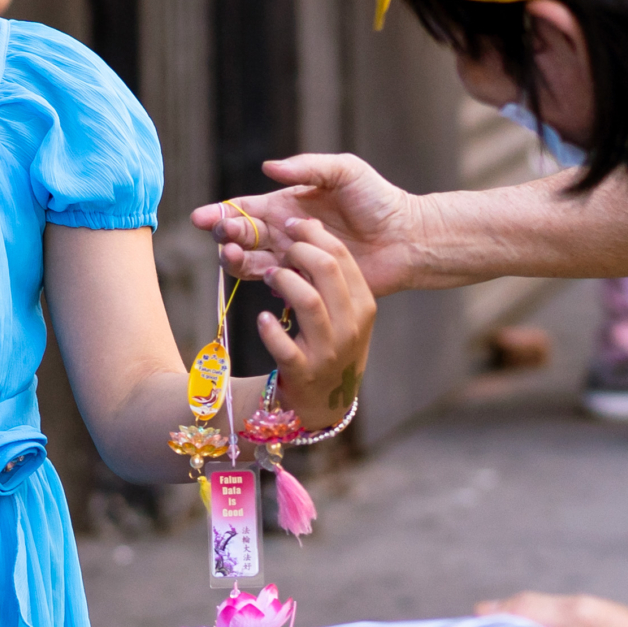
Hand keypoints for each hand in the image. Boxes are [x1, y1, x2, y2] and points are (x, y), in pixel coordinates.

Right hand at [192, 154, 426, 295]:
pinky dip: (265, 281)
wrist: (406, 237)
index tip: (201, 217)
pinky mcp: (308, 283)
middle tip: (224, 236)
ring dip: (237, 260)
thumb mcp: (345, 171)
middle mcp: (285, 232)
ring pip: (253, 262)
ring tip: (236, 256)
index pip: (244, 209)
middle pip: (242, 237)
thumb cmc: (379, 201)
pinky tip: (267, 275)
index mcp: (288, 204)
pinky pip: (278, 284)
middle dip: (226, 236)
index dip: (220, 212)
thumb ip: (307, 168)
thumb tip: (268, 168)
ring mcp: (295, 259)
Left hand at [249, 218, 376, 430]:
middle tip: (280, 251)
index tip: (293, 225)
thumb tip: (311, 224)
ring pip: (307, 301)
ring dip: (284, 281)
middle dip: (298, 251)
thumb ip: (333, 276)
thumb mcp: (345, 313)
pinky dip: (270, 329)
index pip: (343, 257)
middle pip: (327, 270)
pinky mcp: (303, 373)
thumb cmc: (331, 346)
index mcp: (363, 306)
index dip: (314, 234)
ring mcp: (328, 352)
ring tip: (269, 276)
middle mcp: (350, 327)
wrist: (324, 402)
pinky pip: (285, 346)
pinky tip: (263, 318)